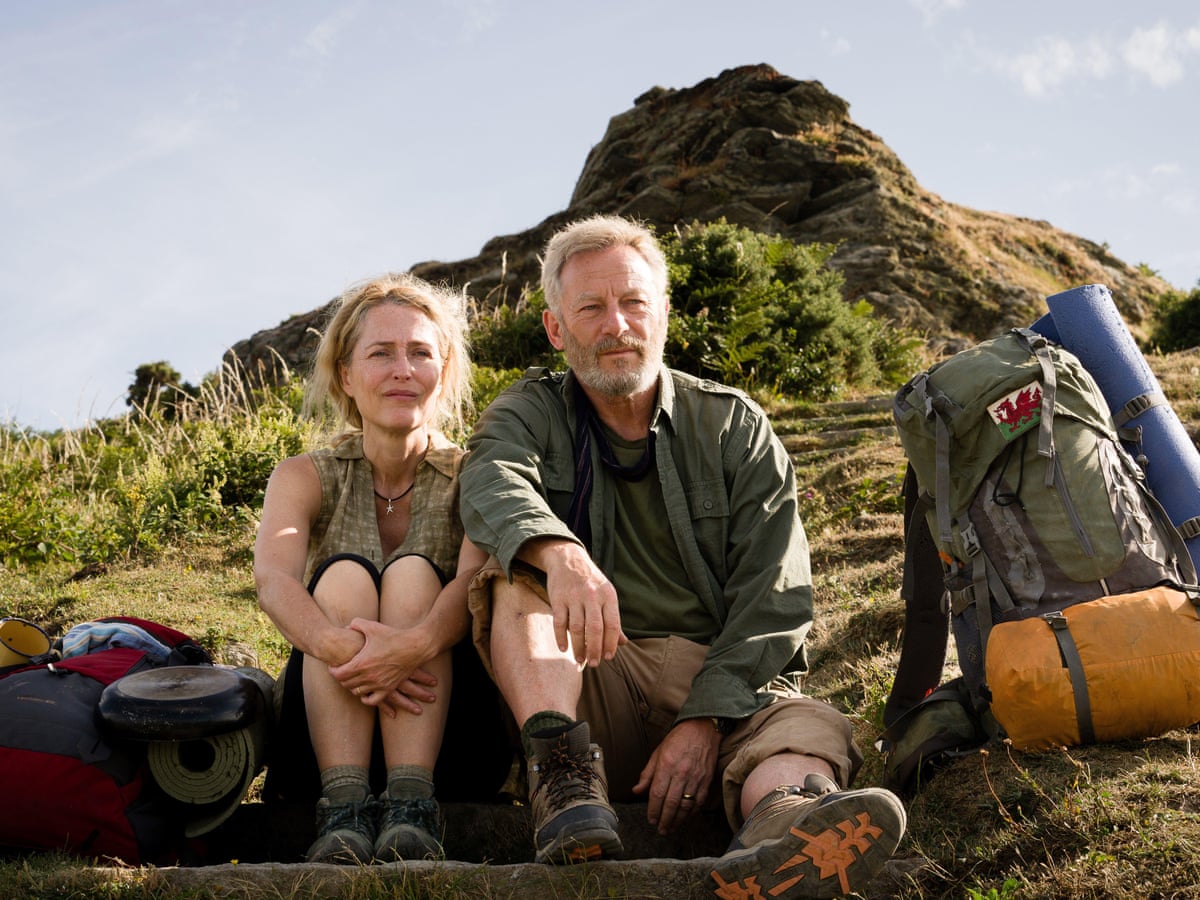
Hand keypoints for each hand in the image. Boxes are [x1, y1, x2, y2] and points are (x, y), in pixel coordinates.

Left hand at [328, 619, 437, 716]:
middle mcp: (369, 676)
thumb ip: (356, 624)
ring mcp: (379, 684)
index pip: (339, 674)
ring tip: (352, 678)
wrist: (416, 646)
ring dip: (352, 686)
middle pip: (346, 684)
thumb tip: (347, 627)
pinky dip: (366, 698)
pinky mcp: (389, 688)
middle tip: (341, 671)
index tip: (333, 666)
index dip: (333, 670)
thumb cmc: (394, 636)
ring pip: (357, 692)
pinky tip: (364, 691)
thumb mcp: (373, 627)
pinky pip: (372, 700)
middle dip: (341, 678)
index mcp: (362, 663)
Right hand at [541, 543, 626, 666]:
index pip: (612, 624)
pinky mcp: (558, 598)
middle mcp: (592, 596)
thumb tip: (623, 643)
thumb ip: (613, 619)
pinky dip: (561, 637)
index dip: (611, 643)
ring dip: (578, 647)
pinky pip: (559, 622)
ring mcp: (574, 597)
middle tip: (594, 663)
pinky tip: (564, 648)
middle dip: (595, 649)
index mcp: (608, 595)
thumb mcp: (606, 595)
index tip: (608, 657)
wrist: (568, 559)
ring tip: (580, 659)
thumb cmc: (590, 582)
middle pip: (595, 628)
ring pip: (577, 628)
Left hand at [632, 718, 720, 833]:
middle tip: (661, 830)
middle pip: (671, 803)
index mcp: (666, 765)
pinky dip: (692, 813)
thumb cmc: (678, 739)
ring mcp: (695, 777)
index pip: (657, 794)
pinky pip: (699, 802)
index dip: (653, 810)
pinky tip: (686, 818)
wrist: (703, 728)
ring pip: (686, 805)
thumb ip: (647, 774)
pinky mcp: (706, 780)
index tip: (651, 820)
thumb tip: (636, 791)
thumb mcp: (657, 752)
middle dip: (665, 820)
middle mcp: (681, 773)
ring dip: (678, 820)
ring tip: (671, 828)